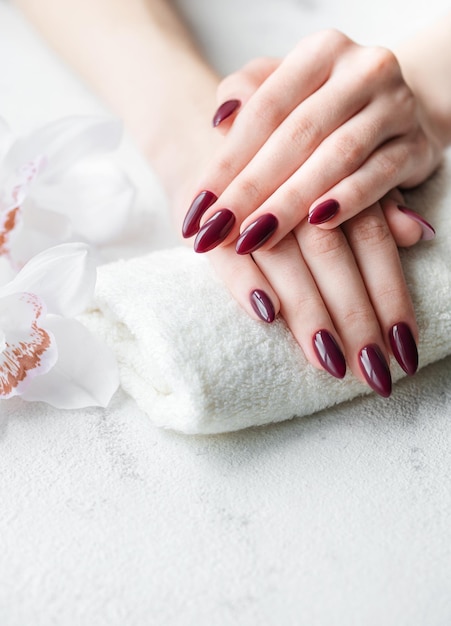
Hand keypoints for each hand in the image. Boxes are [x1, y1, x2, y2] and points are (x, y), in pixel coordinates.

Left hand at [182, 29, 441, 252]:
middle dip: (252, 190)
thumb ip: (246, 94)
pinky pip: (381, 176)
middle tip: (218, 232)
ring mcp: (396, 107)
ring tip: (255, 237)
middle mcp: (362, 71)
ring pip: (336, 158)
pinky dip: (350, 200)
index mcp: (321, 52)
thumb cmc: (322, 104)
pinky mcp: (417, 147)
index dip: (227, 161)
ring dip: (292, 202)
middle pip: (297, 135)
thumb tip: (219, 120)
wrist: (394, 108)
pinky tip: (318, 224)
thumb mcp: (282, 87)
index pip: (264, 110)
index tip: (197, 208)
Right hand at [209, 194, 421, 396]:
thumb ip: (378, 205)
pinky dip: (246, 283)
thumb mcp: (339, 178)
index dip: (390, 295)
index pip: (372, 241)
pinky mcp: (209, 220)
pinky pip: (226, 256)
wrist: (218, 147)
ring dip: (307, 311)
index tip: (404, 346)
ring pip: (285, 259)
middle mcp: (295, 191)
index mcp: (334, 179)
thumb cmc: (290, 175)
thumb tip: (419, 233)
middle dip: (353, 317)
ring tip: (328, 360)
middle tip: (371, 370)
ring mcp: (249, 205)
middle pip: (331, 256)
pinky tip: (267, 315)